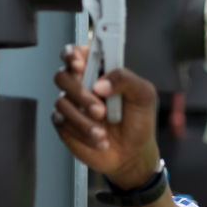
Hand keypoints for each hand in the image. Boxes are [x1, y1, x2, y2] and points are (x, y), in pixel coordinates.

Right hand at [52, 44, 159, 189]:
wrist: (133, 153)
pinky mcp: (65, 123)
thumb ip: (127, 79)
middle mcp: (83, 84)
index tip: (80, 64)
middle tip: (101, 110)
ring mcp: (72, 104)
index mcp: (100, 71)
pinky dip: (82, 132)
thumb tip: (101, 83)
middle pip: (63, 75)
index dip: (73, 55)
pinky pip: (62, 121)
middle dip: (81, 93)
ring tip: (104, 132)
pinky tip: (99, 139)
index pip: (78, 53)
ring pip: (62, 101)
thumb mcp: (144, 95)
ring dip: (84, 120)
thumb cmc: (138, 121)